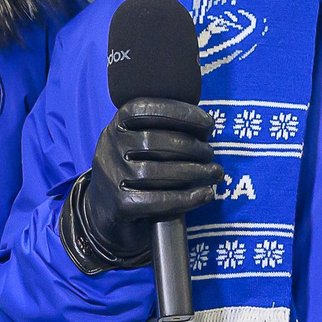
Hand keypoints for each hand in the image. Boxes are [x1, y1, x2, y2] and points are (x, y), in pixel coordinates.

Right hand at [61, 99, 221, 273]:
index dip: (179, 113)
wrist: (106, 211)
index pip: (144, 110)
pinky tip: (206, 194)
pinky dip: (187, 198)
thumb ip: (161, 129)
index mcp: (116, 126)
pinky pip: (157, 201)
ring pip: (156, 172)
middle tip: (210, 153)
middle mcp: (109, 148)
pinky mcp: (120, 205)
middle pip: (153, 142)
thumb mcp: (137, 142)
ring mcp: (112, 177)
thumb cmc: (135, 169)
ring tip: (215, 173)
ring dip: (194, 172)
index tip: (208, 123)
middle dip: (190, 146)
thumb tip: (204, 125)